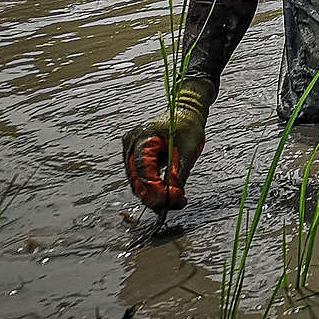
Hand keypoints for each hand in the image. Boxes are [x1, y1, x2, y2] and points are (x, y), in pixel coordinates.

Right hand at [122, 76, 212, 211]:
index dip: (153, 188)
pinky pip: (139, 174)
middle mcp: (131, 142)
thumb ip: (179, 173)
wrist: (185, 111)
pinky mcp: (134, 153)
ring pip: (136, 178)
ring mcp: (130, 147)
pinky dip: (151, 184)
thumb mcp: (188, 150)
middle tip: (169, 207)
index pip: (143, 169)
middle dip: (151, 194)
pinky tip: (164, 194)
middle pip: (136, 176)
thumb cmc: (188, 126)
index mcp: (143, 136)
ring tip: (170, 202)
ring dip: (151, 192)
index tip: (165, 203)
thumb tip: (173, 197)